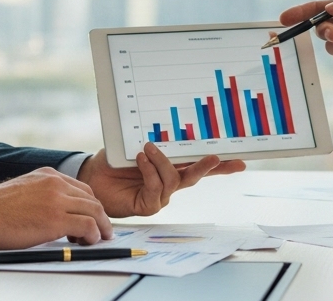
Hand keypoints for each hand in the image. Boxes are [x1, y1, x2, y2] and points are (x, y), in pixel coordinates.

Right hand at [0, 167, 112, 249]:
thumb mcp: (24, 190)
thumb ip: (42, 195)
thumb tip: (55, 213)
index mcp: (49, 175)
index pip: (81, 188)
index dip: (90, 205)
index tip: (93, 218)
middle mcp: (56, 183)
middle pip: (91, 199)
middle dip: (100, 216)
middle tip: (102, 230)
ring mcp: (57, 200)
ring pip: (94, 210)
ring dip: (101, 227)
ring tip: (99, 239)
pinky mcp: (56, 218)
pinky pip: (87, 225)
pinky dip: (93, 235)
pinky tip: (89, 242)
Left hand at [77, 142, 245, 217]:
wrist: (92, 175)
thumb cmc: (114, 159)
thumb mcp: (137, 144)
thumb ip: (156, 142)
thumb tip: (166, 128)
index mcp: (172, 167)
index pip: (199, 165)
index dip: (221, 165)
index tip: (240, 160)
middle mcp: (169, 183)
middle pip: (195, 176)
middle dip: (208, 167)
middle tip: (216, 158)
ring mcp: (160, 196)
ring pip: (173, 180)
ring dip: (162, 162)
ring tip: (148, 148)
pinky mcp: (148, 205)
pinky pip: (156, 188)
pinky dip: (150, 171)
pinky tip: (141, 159)